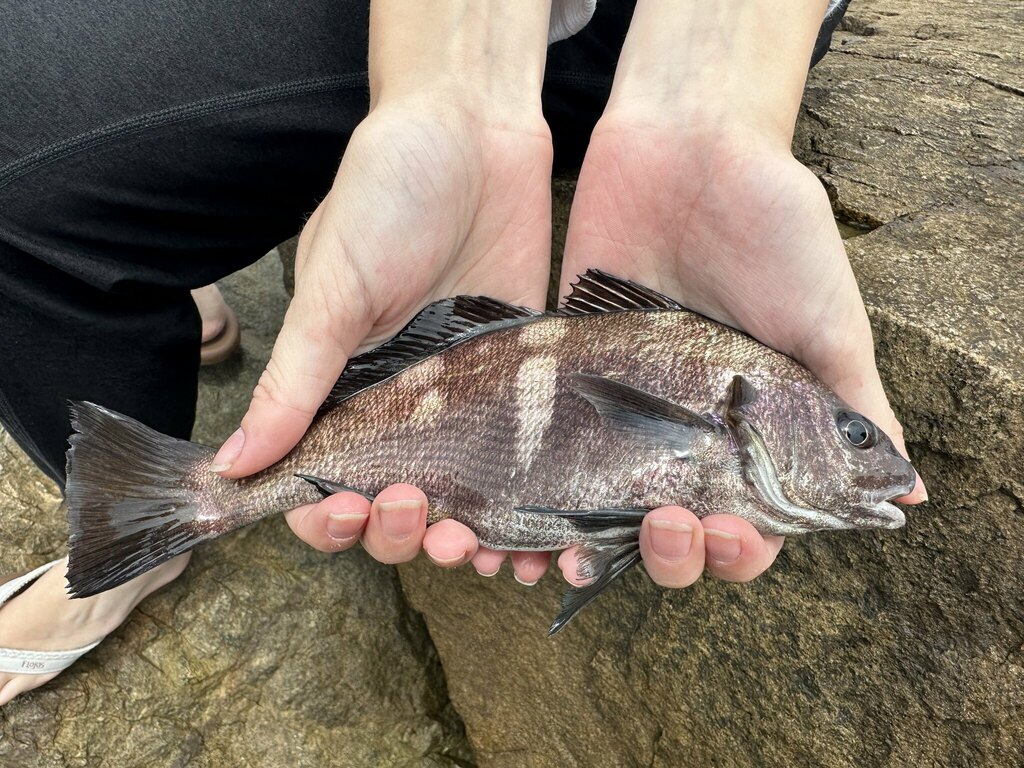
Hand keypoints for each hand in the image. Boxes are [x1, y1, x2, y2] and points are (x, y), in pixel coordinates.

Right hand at [211, 103, 552, 567]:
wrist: (473, 128)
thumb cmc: (387, 193)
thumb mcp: (334, 286)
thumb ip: (296, 379)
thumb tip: (234, 467)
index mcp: (342, 388)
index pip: (322, 481)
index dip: (327, 517)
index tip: (345, 513)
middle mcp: (404, 406)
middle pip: (395, 506)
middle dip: (402, 533)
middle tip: (419, 515)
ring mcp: (468, 399)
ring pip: (464, 499)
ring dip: (467, 541)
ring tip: (482, 551)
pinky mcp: (524, 380)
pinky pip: (527, 460)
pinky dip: (531, 508)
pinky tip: (542, 542)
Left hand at [556, 116, 925, 588]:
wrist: (690, 143)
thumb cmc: (775, 228)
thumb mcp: (825, 317)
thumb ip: (851, 404)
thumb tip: (909, 494)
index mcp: (753, 432)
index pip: (747, 525)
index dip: (737, 549)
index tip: (725, 532)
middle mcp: (685, 430)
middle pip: (670, 530)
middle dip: (667, 552)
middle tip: (663, 528)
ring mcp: (621, 404)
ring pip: (597, 504)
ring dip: (587, 544)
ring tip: (569, 555)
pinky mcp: (568, 367)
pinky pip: (542, 441)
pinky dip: (528, 490)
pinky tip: (516, 520)